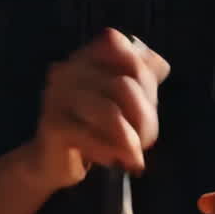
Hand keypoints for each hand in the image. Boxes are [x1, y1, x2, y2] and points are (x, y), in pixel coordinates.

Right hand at [24, 28, 170, 189]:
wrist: (53, 163)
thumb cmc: (93, 129)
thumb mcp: (122, 101)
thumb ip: (140, 78)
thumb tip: (162, 65)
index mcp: (86, 57)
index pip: (124, 50)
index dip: (145, 79)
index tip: (146, 105)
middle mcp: (68, 70)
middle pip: (125, 86)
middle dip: (144, 119)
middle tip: (145, 142)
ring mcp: (57, 96)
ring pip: (110, 113)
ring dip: (129, 140)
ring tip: (132, 156)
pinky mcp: (52, 125)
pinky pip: (91, 137)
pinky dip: (110, 152)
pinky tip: (113, 161)